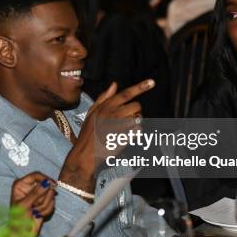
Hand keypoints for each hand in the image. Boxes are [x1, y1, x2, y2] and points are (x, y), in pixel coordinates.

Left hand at [11, 172, 54, 235]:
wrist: (22, 235)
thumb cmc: (18, 220)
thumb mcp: (25, 205)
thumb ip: (36, 193)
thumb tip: (47, 183)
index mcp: (21, 184)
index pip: (36, 175)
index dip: (45, 179)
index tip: (53, 184)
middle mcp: (29, 188)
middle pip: (46, 185)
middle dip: (43, 198)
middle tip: (34, 207)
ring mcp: (37, 196)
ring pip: (50, 195)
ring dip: (44, 206)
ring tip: (35, 212)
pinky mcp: (44, 203)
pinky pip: (52, 203)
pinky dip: (47, 210)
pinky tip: (39, 215)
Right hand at [58, 79, 155, 194]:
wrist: (85, 154)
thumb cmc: (87, 134)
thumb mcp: (91, 113)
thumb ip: (103, 97)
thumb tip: (114, 84)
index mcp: (105, 107)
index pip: (125, 94)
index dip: (140, 87)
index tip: (152, 82)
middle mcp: (113, 114)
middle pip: (136, 106)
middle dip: (135, 112)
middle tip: (127, 118)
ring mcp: (119, 126)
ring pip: (138, 119)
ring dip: (134, 123)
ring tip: (124, 129)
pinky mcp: (124, 138)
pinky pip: (138, 131)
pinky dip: (135, 133)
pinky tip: (126, 136)